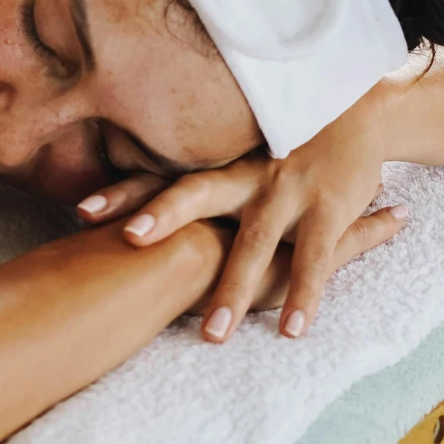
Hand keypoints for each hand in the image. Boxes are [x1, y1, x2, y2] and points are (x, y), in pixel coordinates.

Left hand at [79, 80, 400, 340]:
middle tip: (128, 241)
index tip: (81, 209)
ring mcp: (288, 190)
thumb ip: (202, 169)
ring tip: (212, 335)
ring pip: (254, 242)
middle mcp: (247, 173)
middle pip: (197, 193)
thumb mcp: (242, 149)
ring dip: (233, 289)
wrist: (362, 109)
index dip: (123, 189)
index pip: (162, 174)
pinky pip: (314, 259)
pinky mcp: (329, 210)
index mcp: (221, 161)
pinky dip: (304, 295)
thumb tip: (136, 189)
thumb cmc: (290, 138)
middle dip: (163, 217)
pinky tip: (293, 329)